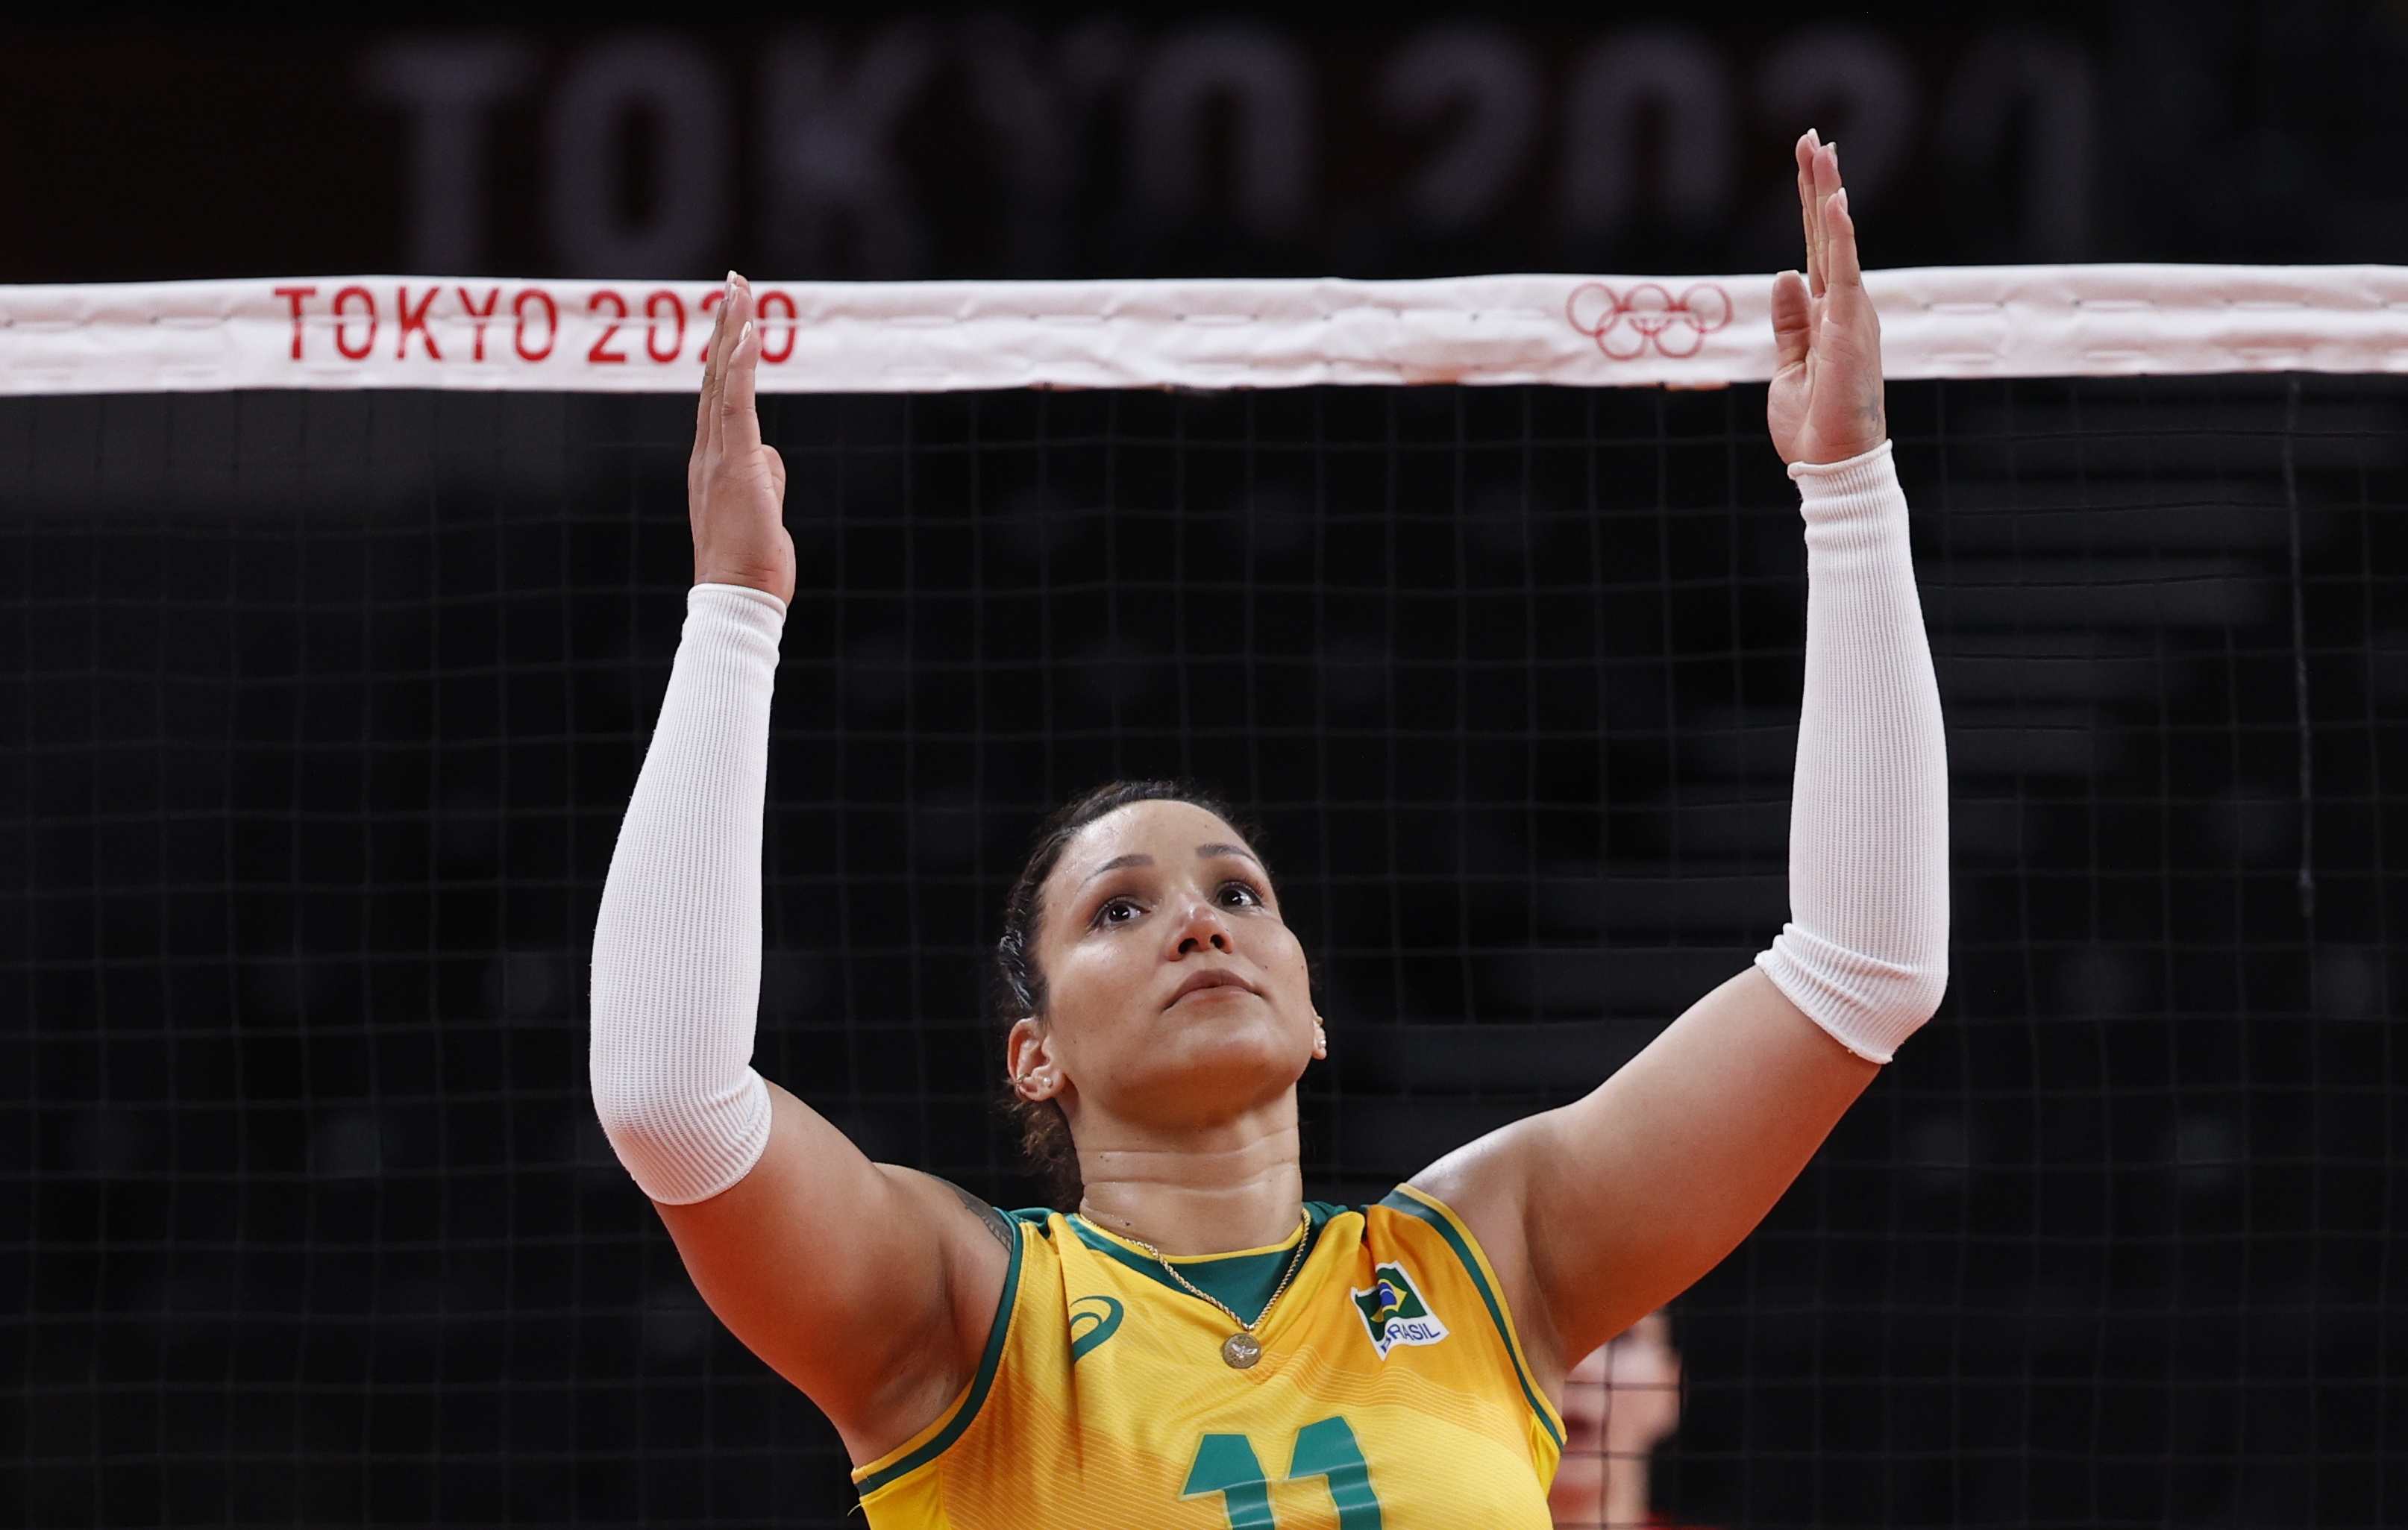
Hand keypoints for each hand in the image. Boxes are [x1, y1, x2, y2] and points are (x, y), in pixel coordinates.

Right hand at [689, 274, 794, 601]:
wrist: (736, 596)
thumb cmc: (750, 562)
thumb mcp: (762, 511)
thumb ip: (764, 479)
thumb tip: (769, 462)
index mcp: (713, 462)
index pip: (719, 397)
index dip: (725, 353)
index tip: (733, 315)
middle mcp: (708, 452)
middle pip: (715, 377)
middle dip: (725, 326)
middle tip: (732, 282)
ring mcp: (718, 457)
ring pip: (723, 382)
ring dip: (733, 331)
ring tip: (739, 289)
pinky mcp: (736, 465)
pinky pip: (737, 406)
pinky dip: (741, 368)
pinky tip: (748, 335)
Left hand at [1767, 132, 1884, 467]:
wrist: (1830, 464)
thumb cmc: (1814, 425)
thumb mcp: (1789, 365)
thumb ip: (1789, 321)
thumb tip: (1783, 274)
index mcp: (1829, 316)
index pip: (1816, 249)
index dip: (1810, 206)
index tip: (1806, 164)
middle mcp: (1845, 307)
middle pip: (1827, 234)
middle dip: (1819, 184)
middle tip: (1811, 137)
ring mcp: (1850, 315)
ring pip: (1838, 241)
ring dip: (1828, 192)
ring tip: (1822, 148)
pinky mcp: (1849, 329)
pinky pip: (1845, 272)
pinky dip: (1840, 235)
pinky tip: (1835, 200)